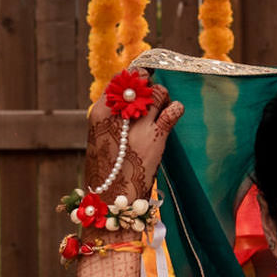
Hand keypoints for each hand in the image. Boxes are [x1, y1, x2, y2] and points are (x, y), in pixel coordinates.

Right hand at [83, 80, 183, 209]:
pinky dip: (177, 107)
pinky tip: (175, 112)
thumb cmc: (106, 168)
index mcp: (100, 113)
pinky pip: (173, 110)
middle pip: (140, 82)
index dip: (133, 79)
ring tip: (162, 108)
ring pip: (158, 92)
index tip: (140, 83)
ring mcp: (139, 125)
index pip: (119, 80)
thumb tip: (131, 95)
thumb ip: (113, 116)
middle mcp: (118, 115)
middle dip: (149, 86)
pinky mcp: (157, 136)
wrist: (112, 198)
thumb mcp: (101, 137)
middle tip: (152, 97)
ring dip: (163, 97)